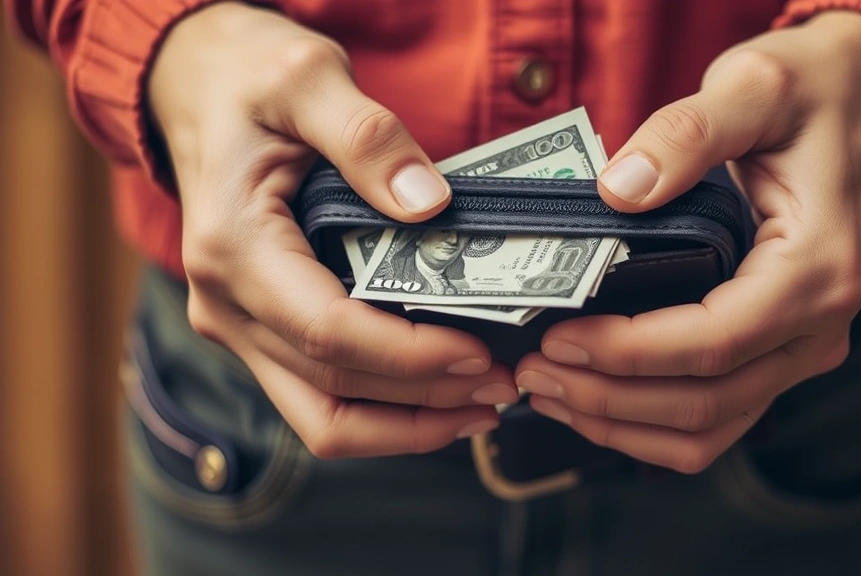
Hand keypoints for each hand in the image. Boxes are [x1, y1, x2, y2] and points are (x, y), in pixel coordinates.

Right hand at [148, 3, 517, 457]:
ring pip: (322, 414)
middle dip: (425, 398)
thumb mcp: (306, 78)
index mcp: (233, 247)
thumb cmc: (248, 80)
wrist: (197, 89)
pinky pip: (320, 395)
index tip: (480, 354)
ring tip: (482, 406)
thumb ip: (365, 136)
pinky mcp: (260, 330)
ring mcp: (240, 325)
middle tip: (504, 384)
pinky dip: (383, 411)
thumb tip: (429, 206)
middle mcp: (226, 304)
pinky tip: (440, 396)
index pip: (327, 330)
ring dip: (406, 425)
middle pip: (332, 387)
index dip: (409, 355)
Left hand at [515, 12, 860, 472]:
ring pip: (706, 427)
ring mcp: (799, 350)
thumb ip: (688, 133)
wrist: (860, 104)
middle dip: (608, 397)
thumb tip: (618, 190)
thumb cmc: (812, 96)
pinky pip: (713, 417)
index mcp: (816, 271)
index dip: (628, 352)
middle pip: (705, 401)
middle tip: (532, 371)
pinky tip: (592, 400)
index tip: (557, 338)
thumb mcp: (755, 85)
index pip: (714, 341)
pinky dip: (648, 423)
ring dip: (621, 424)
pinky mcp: (775, 355)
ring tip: (548, 391)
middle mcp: (817, 327)